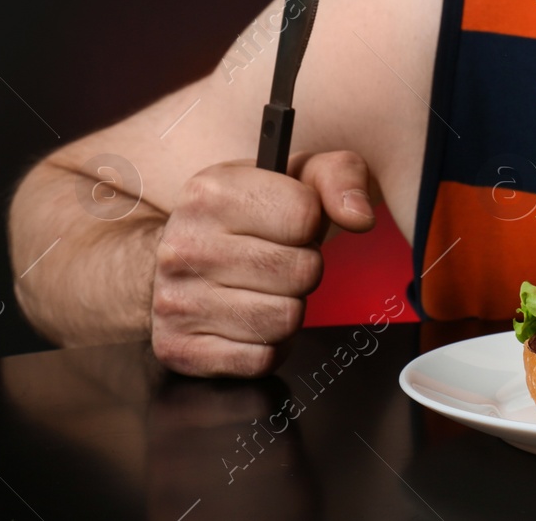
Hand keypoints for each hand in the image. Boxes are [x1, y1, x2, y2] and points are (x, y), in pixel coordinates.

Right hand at [151, 151, 376, 376]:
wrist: (179, 255)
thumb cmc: (249, 213)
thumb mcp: (295, 175)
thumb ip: (339, 176)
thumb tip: (360, 217)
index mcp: (210, 192)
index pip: (304, 216)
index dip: (311, 223)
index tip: (290, 224)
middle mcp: (184, 246)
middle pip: (301, 271)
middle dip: (304, 268)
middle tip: (279, 260)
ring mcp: (175, 301)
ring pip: (285, 319)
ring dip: (288, 307)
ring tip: (263, 288)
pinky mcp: (180, 349)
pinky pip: (261, 359)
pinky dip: (268, 345)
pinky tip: (248, 318)